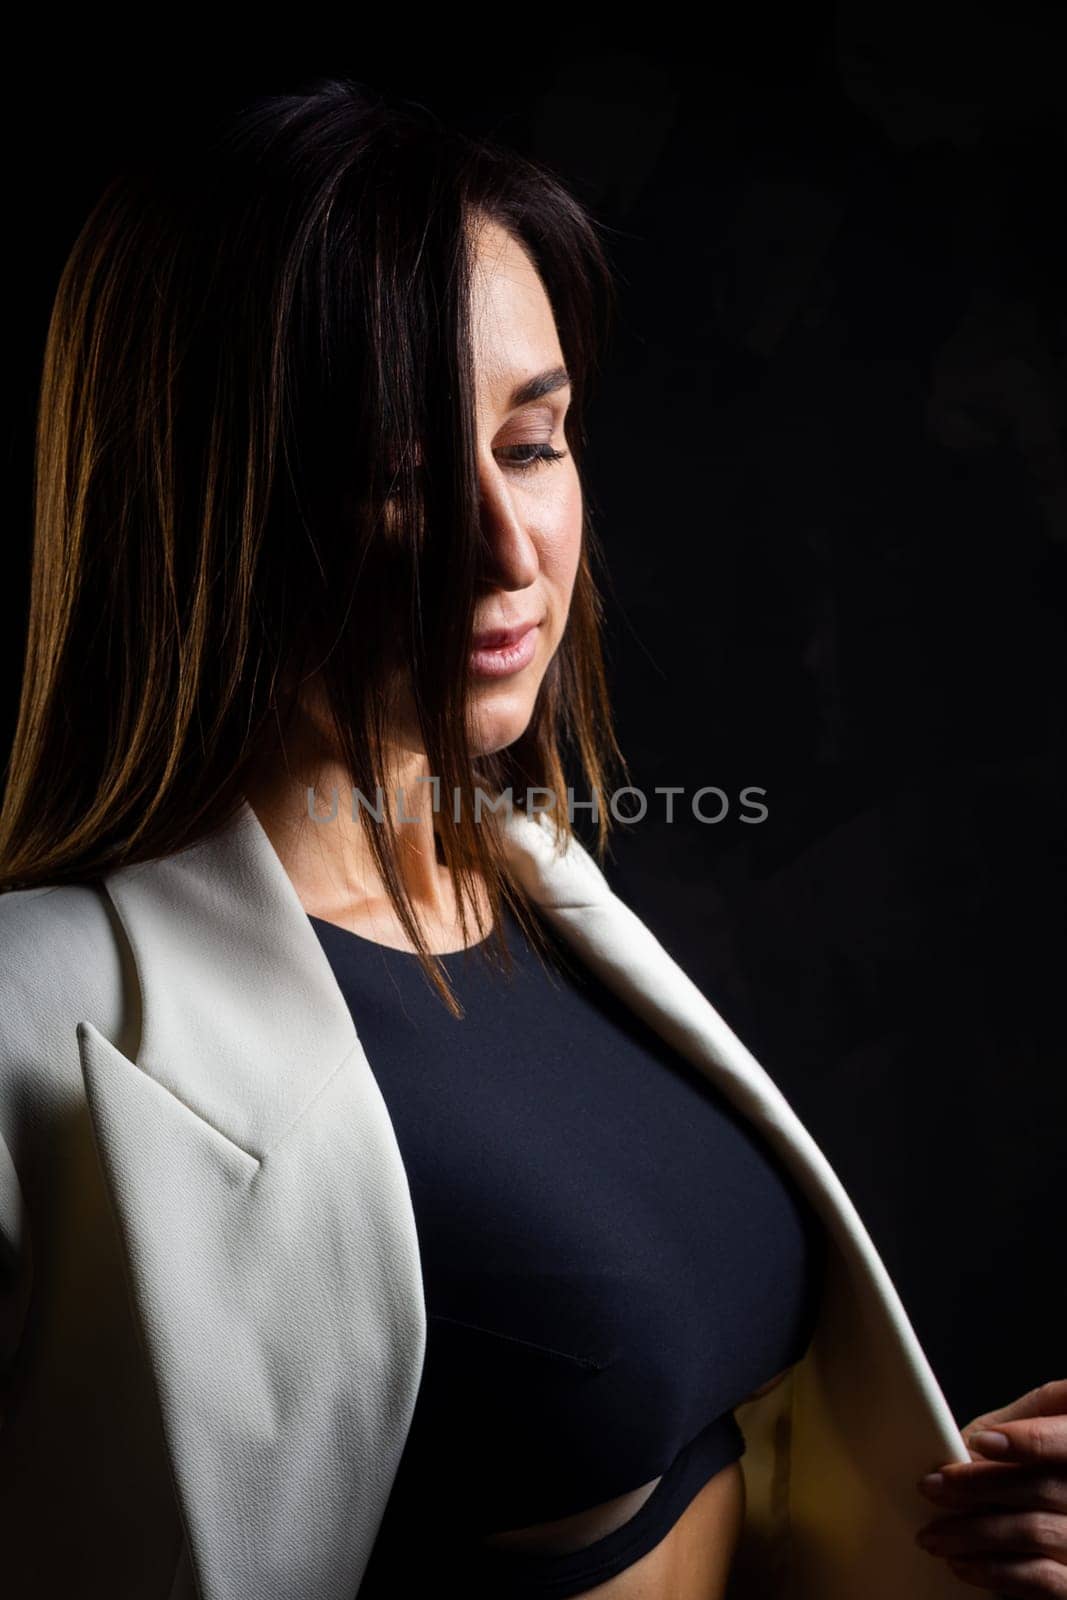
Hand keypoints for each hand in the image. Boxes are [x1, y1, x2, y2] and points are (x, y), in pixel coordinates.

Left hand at [913, 1377, 1066, 1594]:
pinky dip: (994, 1570)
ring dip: (973, 1533)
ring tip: (934, 1534)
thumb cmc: (1029, 1470)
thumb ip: (1012, 1424)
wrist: (1043, 1535)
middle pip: (1043, 1486)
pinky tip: (962, 1563)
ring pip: (1035, 1531)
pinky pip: (1041, 1579)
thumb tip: (970, 1438)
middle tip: (931, 1486)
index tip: (981, 1441)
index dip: (1030, 1439)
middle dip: (978, 1485)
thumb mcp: (1025, 1430)